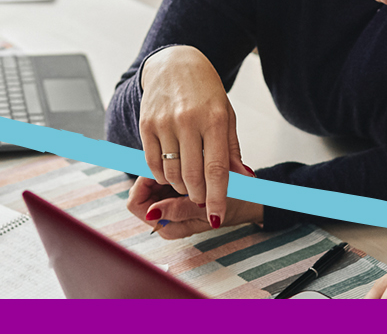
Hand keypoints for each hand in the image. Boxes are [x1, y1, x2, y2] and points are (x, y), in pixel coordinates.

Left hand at [126, 164, 260, 239]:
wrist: (250, 199)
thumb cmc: (231, 204)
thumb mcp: (207, 209)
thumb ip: (179, 210)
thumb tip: (151, 212)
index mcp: (169, 227)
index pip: (136, 204)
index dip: (143, 185)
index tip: (160, 171)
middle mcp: (164, 217)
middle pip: (139, 192)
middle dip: (153, 176)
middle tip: (172, 162)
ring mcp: (168, 204)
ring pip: (149, 181)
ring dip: (162, 169)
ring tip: (182, 160)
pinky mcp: (175, 192)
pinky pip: (161, 176)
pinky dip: (169, 166)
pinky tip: (184, 159)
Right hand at [137, 46, 246, 230]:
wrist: (175, 63)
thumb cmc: (205, 92)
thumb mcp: (226, 116)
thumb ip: (231, 150)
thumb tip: (243, 180)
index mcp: (214, 120)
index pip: (216, 169)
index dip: (217, 197)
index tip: (217, 216)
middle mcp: (188, 121)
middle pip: (192, 176)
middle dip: (198, 196)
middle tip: (202, 200)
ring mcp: (164, 122)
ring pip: (171, 173)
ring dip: (180, 187)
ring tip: (188, 184)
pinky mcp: (146, 124)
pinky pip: (152, 162)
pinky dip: (162, 175)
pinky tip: (171, 173)